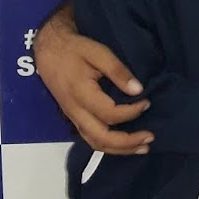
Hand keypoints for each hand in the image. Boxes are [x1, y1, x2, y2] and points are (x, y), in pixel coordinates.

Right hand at [32, 10, 153, 154]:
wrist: (48, 49)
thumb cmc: (73, 49)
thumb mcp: (98, 52)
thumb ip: (118, 71)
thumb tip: (138, 90)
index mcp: (81, 94)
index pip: (110, 113)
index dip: (131, 112)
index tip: (147, 102)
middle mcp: (75, 111)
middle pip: (102, 138)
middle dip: (128, 142)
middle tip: (150, 137)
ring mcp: (73, 117)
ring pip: (95, 143)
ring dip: (120, 149)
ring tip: (141, 147)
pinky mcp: (73, 117)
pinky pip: (91, 139)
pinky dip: (109, 146)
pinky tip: (123, 144)